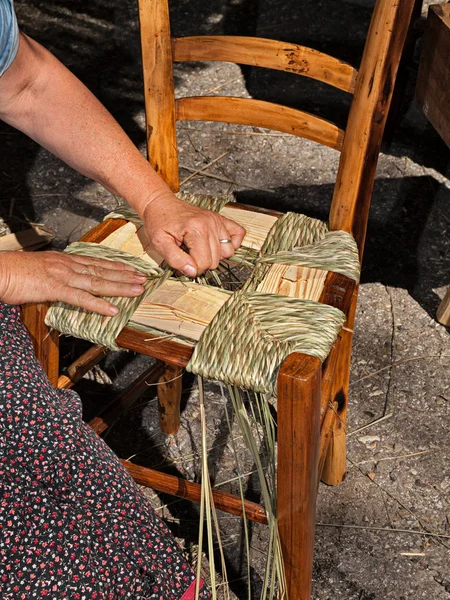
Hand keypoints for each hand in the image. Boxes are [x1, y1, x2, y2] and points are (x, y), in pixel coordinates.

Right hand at [0, 251, 147, 314]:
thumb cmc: (14, 271)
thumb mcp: (41, 270)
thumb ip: (57, 275)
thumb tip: (66, 283)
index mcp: (65, 260)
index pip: (96, 262)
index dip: (116, 266)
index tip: (132, 268)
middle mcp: (68, 265)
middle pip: (103, 270)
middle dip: (126, 275)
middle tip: (144, 279)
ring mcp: (63, 276)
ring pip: (98, 282)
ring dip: (120, 287)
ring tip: (137, 290)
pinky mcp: (55, 288)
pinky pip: (81, 298)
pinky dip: (98, 304)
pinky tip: (112, 309)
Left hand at [142, 195, 245, 276]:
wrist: (161, 204)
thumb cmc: (159, 222)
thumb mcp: (160, 243)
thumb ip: (175, 260)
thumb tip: (192, 272)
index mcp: (196, 229)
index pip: (203, 263)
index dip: (192, 268)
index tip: (183, 262)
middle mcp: (210, 223)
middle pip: (216, 260)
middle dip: (201, 262)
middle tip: (188, 254)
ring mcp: (217, 220)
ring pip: (228, 251)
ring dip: (214, 255)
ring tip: (199, 248)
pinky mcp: (221, 219)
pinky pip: (239, 234)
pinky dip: (231, 243)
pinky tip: (217, 244)